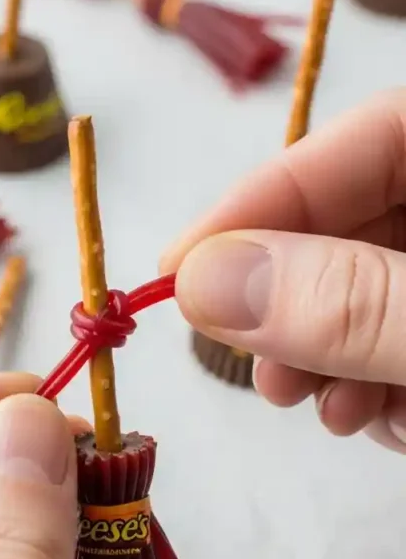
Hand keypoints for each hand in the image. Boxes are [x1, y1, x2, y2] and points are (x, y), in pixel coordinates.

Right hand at [161, 87, 405, 453]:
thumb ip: (351, 303)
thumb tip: (203, 281)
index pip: (369, 136)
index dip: (265, 196)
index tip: (176, 268)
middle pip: (362, 220)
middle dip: (296, 296)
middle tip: (254, 360)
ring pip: (377, 288)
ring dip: (332, 352)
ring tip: (319, 407)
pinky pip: (404, 339)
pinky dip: (381, 383)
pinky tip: (385, 421)